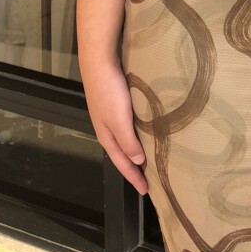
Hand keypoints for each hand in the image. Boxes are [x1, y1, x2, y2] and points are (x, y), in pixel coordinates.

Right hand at [81, 56, 149, 195]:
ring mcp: (111, 115)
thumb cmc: (108, 91)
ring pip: (126, 140)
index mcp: (107, 135)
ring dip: (137, 151)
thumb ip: (128, 141)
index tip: (146, 191)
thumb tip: (138, 161)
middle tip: (150, 180)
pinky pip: (129, 126)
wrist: (99, 60)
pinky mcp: (116, 103)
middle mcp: (107, 128)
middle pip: (123, 154)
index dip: (134, 177)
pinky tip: (147, 133)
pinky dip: (138, 135)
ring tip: (151, 160)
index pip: (122, 163)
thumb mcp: (119, 119)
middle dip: (134, 168)